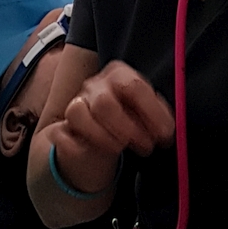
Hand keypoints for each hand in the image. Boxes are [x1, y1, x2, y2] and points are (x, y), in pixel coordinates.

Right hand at [52, 60, 173, 194]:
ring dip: (104, 137)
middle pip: (104, 102)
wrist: (103, 132)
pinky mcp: (61, 127)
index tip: (165, 134)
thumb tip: (166, 131)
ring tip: (121, 148)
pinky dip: (76, 147)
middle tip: (145, 146)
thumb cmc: (132, 118)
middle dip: (128, 128)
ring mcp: (75, 104)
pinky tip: (94, 153)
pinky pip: (61, 135)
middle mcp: (95, 86)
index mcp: (119, 75)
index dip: (152, 112)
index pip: (134, 86)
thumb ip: (159, 118)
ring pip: (78, 114)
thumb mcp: (149, 113)